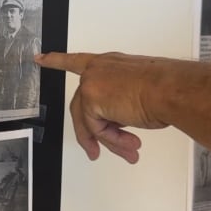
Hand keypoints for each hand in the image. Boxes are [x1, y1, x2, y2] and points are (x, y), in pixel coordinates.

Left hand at [35, 52, 170, 163]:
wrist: (170, 90)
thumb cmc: (165, 88)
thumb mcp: (138, 92)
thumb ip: (118, 105)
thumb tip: (116, 129)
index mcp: (108, 63)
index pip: (76, 60)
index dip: (57, 60)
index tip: (40, 58)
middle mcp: (97, 70)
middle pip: (83, 106)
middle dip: (94, 133)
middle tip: (97, 152)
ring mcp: (91, 84)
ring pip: (89, 120)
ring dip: (109, 140)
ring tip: (129, 151)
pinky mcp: (91, 100)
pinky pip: (96, 128)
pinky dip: (112, 139)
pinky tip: (130, 142)